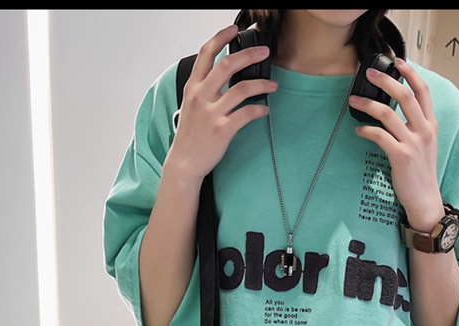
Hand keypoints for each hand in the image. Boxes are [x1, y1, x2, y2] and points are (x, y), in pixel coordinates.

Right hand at [167, 24, 276, 181]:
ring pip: (242, 88)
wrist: (185, 162)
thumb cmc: (191, 135)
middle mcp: (201, 96)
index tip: (234, 29)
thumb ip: (204, 90)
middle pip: (227, 65)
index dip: (221, 38)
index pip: (206, 53)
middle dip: (249, 54)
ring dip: (262, 83)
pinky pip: (247, 113)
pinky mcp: (223, 129)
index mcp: (193, 87)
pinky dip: (260, 109)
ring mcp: (211, 113)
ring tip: (273, 84)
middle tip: (265, 52)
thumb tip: (224, 77)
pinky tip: (265, 109)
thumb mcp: (191, 106)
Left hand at [349, 57, 443, 231]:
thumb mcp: (425, 145)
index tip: (397, 62)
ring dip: (367, 103)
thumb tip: (396, 110)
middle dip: (385, 80)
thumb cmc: (421, 173)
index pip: (423, 91)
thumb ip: (415, 126)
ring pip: (388, 113)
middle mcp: (424, 131)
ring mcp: (413, 143)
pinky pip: (379, 135)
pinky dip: (366, 130)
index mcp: (430, 125)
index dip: (410, 73)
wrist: (424, 199)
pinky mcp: (401, 156)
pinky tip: (359, 130)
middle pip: (405, 95)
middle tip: (369, 73)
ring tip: (353, 100)